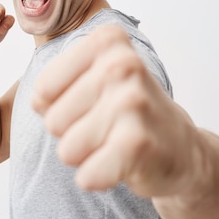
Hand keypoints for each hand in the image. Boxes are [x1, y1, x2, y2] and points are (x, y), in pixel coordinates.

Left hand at [32, 24, 197, 196]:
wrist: (181, 149)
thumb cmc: (127, 113)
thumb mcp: (89, 81)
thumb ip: (51, 84)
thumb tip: (37, 101)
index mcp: (106, 41)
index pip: (43, 89)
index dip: (58, 107)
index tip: (92, 104)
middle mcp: (122, 63)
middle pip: (52, 121)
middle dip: (72, 134)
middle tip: (107, 128)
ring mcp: (133, 101)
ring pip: (66, 150)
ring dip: (86, 156)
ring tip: (114, 142)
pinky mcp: (138, 142)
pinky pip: (87, 175)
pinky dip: (97, 177)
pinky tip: (122, 164)